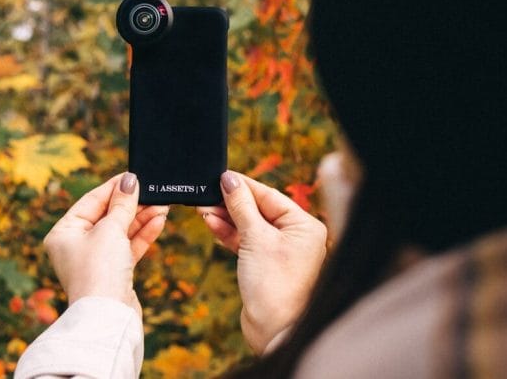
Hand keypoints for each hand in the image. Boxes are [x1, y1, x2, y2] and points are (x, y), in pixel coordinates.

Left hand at [43, 172, 168, 315]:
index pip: (91, 201)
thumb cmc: (99, 271)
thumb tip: (129, 180)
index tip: (133, 176)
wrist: (108, 316)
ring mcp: (96, 259)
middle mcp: (76, 245)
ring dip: (141, 218)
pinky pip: (128, 246)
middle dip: (132, 204)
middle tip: (153, 191)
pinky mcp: (113, 272)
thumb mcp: (110, 230)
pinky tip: (159, 221)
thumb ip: (122, 204)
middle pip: (107, 215)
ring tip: (162, 205)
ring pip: (121, 231)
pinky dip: (143, 234)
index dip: (113, 187)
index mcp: (64, 232)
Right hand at [197, 171, 327, 353]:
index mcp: (303, 225)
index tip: (220, 176)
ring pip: (249, 226)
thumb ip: (241, 206)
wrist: (275, 330)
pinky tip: (211, 224)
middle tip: (205, 194)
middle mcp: (295, 236)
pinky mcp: (264, 265)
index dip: (242, 186)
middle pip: (258, 209)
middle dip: (230, 203)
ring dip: (226, 218)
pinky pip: (245, 241)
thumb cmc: (275, 285)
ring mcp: (279, 251)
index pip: (269, 195)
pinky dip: (228, 234)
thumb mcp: (255, 238)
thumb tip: (229, 180)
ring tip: (202, 210)